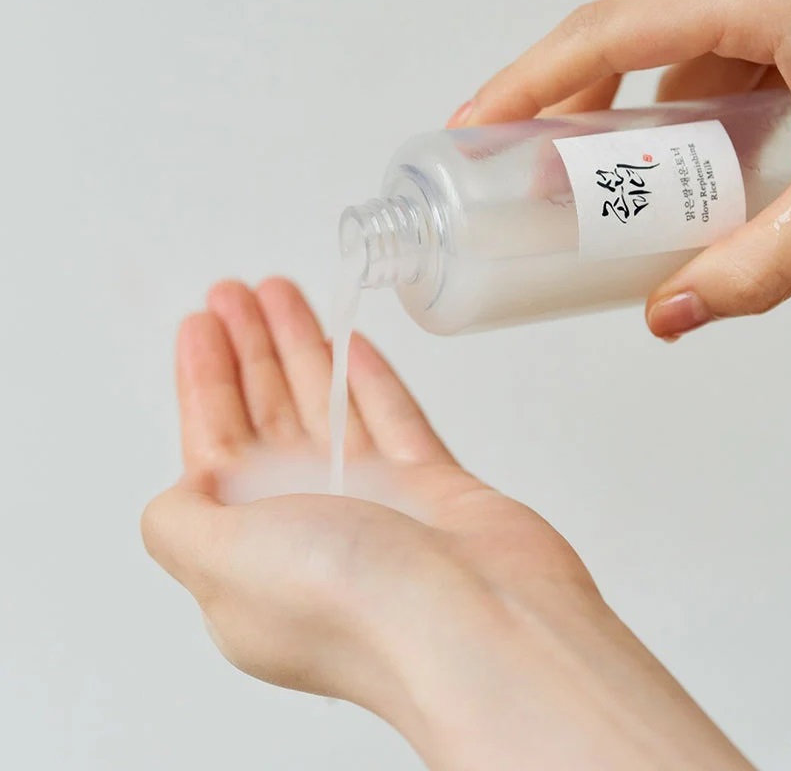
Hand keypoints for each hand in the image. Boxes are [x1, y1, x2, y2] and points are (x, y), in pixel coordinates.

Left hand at [142, 279, 752, 769]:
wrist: (480, 628)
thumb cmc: (350, 602)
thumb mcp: (221, 561)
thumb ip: (180, 522)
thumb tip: (184, 493)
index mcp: (249, 551)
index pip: (214, 449)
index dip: (204, 382)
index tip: (200, 325)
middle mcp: (309, 530)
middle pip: (269, 420)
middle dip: (249, 352)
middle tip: (237, 293)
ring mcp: (376, 509)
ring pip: (328, 409)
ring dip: (301, 349)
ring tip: (283, 292)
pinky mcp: (433, 494)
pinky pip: (393, 421)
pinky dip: (369, 382)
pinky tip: (351, 343)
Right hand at [448, 0, 790, 340]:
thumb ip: (763, 263)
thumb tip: (668, 317)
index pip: (608, 31)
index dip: (526, 80)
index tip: (472, 127)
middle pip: (628, 50)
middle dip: (567, 117)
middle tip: (529, 181)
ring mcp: (785, 19)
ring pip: (675, 71)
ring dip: (629, 132)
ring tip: (600, 197)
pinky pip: (720, 82)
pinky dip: (688, 133)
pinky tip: (690, 185)